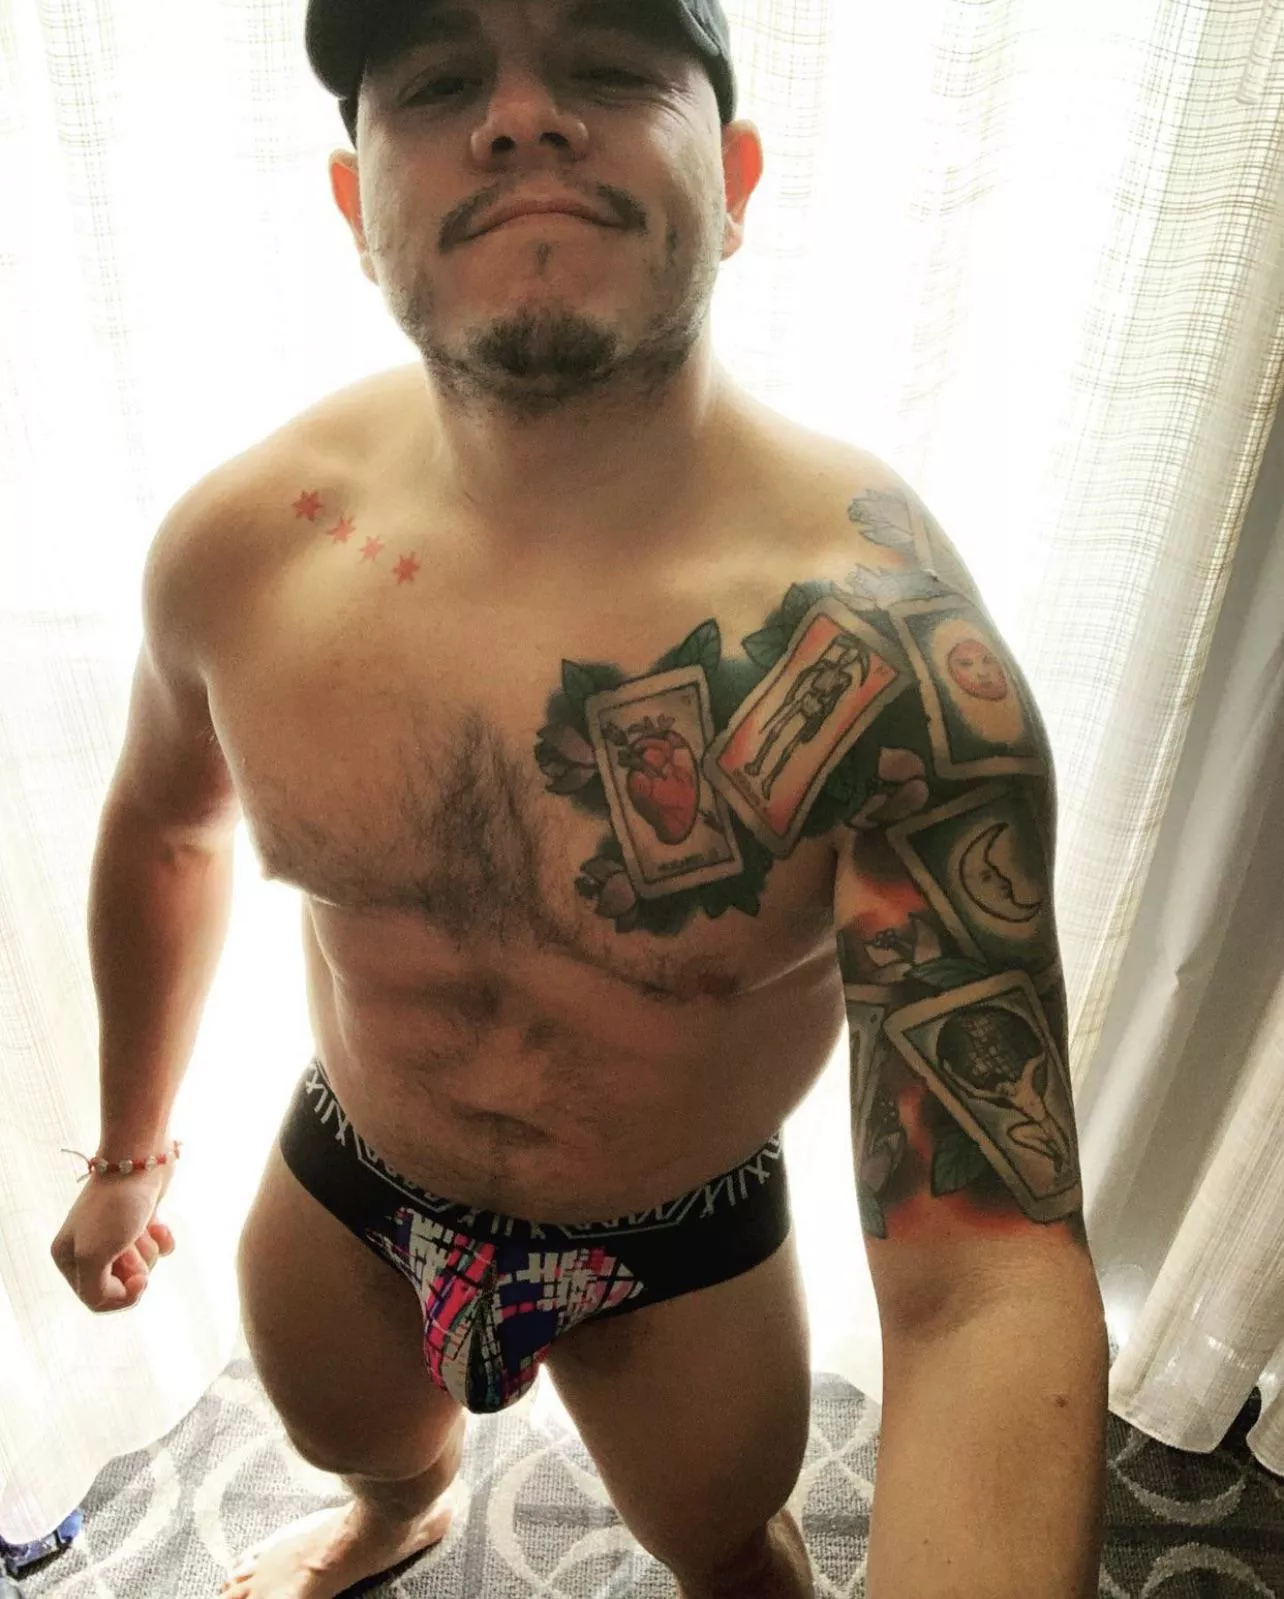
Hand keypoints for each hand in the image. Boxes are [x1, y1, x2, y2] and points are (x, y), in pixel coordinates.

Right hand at [50, 1158, 176, 1311]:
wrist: (140, 1157)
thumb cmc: (115, 1206)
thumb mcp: (93, 1255)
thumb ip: (97, 1292)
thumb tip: (123, 1295)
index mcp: (67, 1258)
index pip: (97, 1300)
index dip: (124, 1296)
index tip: (142, 1281)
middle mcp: (88, 1247)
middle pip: (123, 1283)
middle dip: (137, 1266)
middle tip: (131, 1240)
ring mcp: (115, 1232)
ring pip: (143, 1265)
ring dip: (149, 1248)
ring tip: (142, 1225)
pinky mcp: (140, 1219)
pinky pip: (159, 1246)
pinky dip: (163, 1236)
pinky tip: (158, 1220)